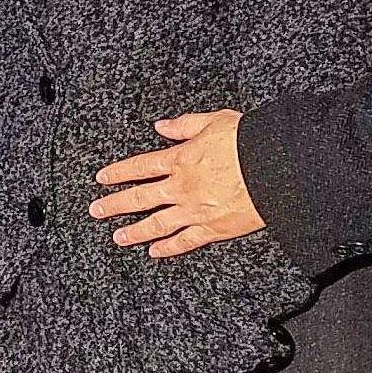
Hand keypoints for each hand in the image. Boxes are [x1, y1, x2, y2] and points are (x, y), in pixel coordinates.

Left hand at [89, 109, 263, 256]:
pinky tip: (154, 252)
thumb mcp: (213, 121)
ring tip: (117, 237)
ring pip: (157, 223)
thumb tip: (161, 126)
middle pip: (140, 198)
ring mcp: (195, 211)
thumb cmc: (248, 142)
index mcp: (180, 159)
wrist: (275, 169)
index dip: (119, 172)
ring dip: (135, 231)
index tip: (102, 178)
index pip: (140, 167)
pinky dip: (168, 248)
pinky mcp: (214, 229)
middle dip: (115, 204)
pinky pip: (185, 241)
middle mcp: (182, 187)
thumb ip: (184, 125)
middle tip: (96, 211)